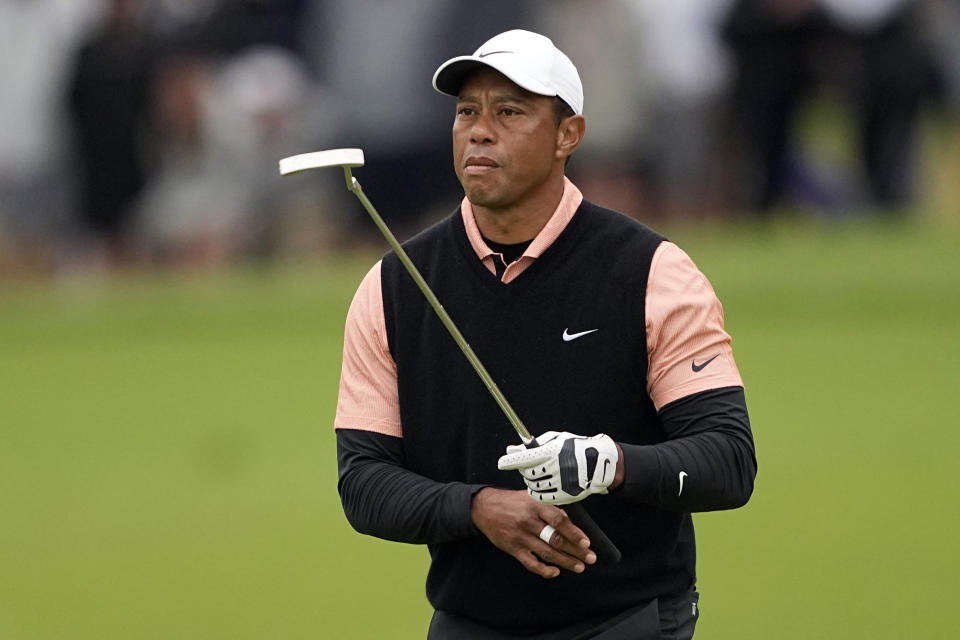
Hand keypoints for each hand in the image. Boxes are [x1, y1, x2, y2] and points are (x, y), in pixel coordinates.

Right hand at [470, 488, 596, 578]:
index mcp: (535, 506)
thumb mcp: (530, 496)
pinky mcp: (513, 548)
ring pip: (546, 553)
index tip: (586, 542)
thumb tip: (568, 518)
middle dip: (576, 551)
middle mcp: (529, 522)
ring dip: (565, 562)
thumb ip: (548, 507)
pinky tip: (555, 572)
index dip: (574, 533)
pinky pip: (530, 563)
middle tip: (590, 558)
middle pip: (556, 539)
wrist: (483, 508)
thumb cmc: (511, 501)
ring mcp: (520, 537)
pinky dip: (543, 569)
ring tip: (579, 567)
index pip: (559, 521)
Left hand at [497, 431, 618, 504]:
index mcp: (552, 452)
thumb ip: (533, 446)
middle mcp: (555, 468)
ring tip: (539, 475)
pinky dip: (538, 492)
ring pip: (534, 485)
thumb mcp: (555, 439)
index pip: (524, 458)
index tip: (502, 463)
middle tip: (529, 467)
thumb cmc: (575, 447)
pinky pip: (543, 497)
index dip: (510, 461)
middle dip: (525, 470)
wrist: (601, 463)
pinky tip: (541, 486)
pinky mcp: (565, 495)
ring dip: (532, 481)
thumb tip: (511, 449)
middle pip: (528, 473)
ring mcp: (560, 482)